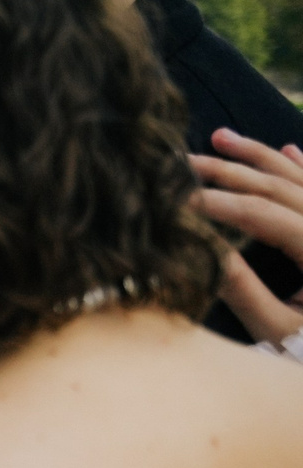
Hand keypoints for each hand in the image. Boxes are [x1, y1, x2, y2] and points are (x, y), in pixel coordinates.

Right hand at [192, 130, 302, 346]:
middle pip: (279, 188)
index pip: (262, 215)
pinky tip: (287, 149)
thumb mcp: (278, 329)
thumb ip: (243, 290)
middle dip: (230, 171)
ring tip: (220, 138)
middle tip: (185, 161)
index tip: (176, 198)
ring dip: (260, 157)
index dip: (217, 203)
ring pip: (299, 181)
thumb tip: (201, 250)